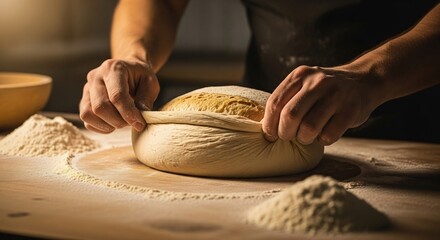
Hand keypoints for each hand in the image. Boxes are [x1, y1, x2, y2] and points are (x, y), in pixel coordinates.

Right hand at [79, 59, 159, 132]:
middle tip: (132, 123)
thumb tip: (138, 118)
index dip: (128, 113)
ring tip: (122, 122)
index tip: (140, 124)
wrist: (130, 70)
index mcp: (114, 68)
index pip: (117, 95)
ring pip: (88, 114)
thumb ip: (146, 99)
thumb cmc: (141, 77)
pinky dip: (100, 127)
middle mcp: (96, 76)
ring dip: (108, 125)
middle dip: (118, 121)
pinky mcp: (84, 100)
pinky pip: (86, 120)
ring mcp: (87, 88)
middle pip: (100, 106)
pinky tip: (113, 123)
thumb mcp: (151, 83)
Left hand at [262, 65, 382, 144]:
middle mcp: (317, 82)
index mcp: (300, 75)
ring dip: (304, 138)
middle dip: (285, 133)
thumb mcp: (305, 84)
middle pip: (290, 116)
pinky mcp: (351, 110)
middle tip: (289, 137)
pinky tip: (324, 134)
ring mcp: (336, 95)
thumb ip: (288, 99)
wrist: (364, 80)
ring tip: (307, 136)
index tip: (270, 136)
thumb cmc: (326, 90)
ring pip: (309, 127)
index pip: (275, 103)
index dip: (269, 124)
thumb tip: (266, 128)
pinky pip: (329, 134)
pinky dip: (323, 140)